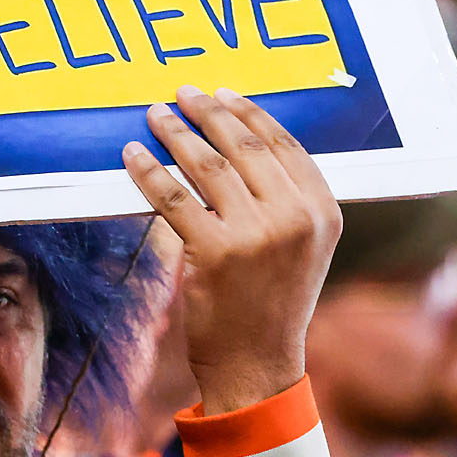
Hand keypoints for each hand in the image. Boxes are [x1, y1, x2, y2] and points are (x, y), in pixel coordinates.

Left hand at [122, 84, 341, 412]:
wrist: (257, 363)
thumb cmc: (271, 302)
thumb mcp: (302, 248)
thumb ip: (287, 200)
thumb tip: (241, 143)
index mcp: (324, 211)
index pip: (284, 145)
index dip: (249, 113)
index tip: (222, 93)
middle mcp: (295, 217)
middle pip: (244, 147)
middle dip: (208, 113)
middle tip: (182, 93)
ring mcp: (256, 235)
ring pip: (206, 166)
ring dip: (176, 133)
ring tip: (156, 115)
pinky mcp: (214, 253)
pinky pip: (173, 197)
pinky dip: (149, 171)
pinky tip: (133, 154)